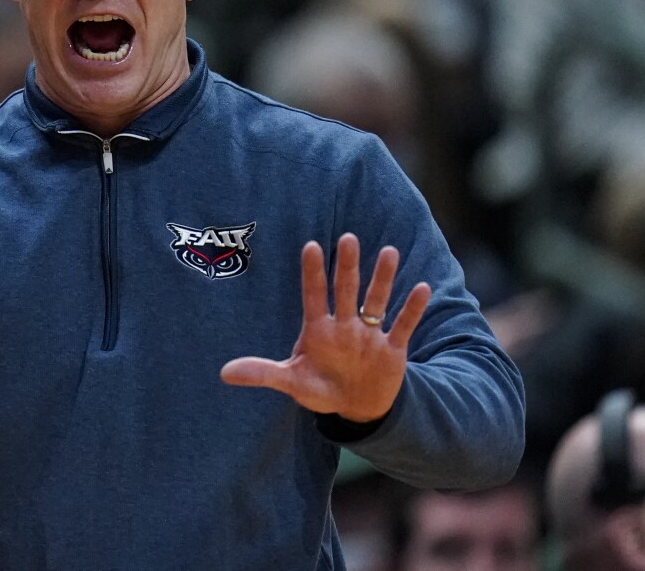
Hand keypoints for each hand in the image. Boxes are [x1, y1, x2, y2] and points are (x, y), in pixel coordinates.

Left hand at [220, 234, 430, 422]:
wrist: (357, 407)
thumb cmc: (320, 388)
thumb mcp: (291, 381)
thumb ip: (262, 373)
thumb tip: (223, 372)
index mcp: (318, 329)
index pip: (314, 295)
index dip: (312, 273)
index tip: (310, 246)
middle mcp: (345, 325)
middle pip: (346, 290)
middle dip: (347, 267)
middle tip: (347, 238)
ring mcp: (369, 334)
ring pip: (376, 300)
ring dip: (383, 279)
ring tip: (388, 252)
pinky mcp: (392, 348)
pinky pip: (403, 325)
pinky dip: (412, 310)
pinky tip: (421, 287)